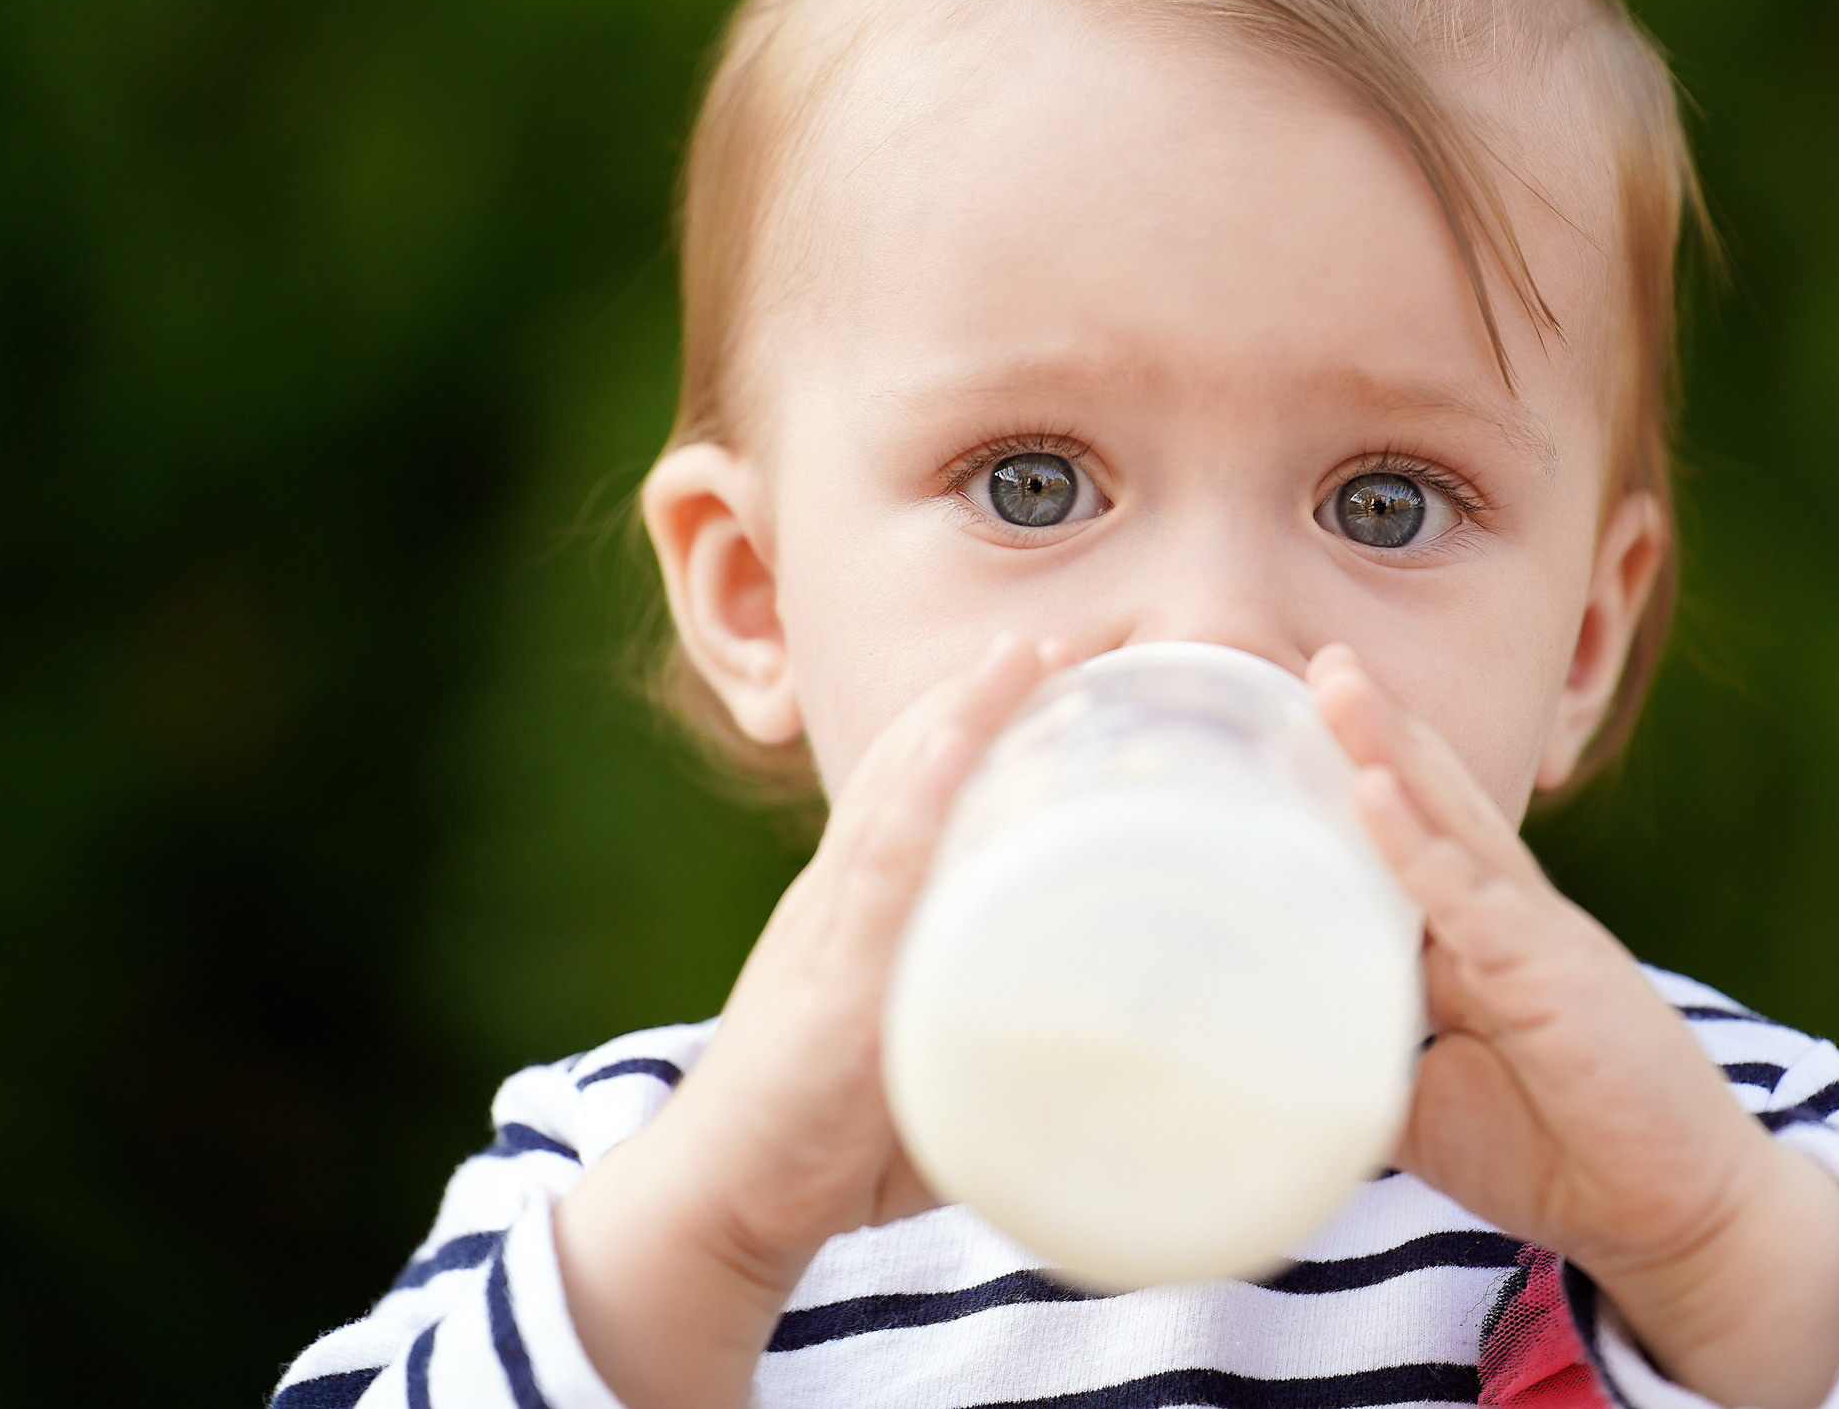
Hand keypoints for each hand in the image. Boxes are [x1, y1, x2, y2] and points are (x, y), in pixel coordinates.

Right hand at [555, 634, 1053, 1408]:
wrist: (720, 1202)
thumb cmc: (834, 1137)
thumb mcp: (931, 1059)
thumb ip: (1007, 1038)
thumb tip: (1118, 1049)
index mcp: (865, 904)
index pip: (919, 782)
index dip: (980, 714)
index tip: (1060, 661)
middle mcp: (844, 896)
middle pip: (912, 762)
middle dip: (986, 693)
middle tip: (1069, 636)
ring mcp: (833, 933)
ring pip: (897, 798)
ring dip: (962, 719)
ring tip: (1029, 656)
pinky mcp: (830, 989)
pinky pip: (875, 879)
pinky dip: (916, 806)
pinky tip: (953, 750)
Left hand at [1308, 645, 1838, 1408]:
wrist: (1675, 1209)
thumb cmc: (1554, 1146)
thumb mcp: (1425, 1101)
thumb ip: (1356, 1063)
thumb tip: (1255, 1058)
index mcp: (1475, 935)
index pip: (1407, 837)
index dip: (1355, 774)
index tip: (1287, 720)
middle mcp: (1506, 915)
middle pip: (1433, 799)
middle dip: (1374, 726)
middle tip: (1317, 657)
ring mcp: (1535, 936)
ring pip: (1454, 826)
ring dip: (1391, 751)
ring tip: (1338, 685)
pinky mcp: (1557, 975)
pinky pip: (1479, 902)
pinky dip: (1423, 849)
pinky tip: (1377, 796)